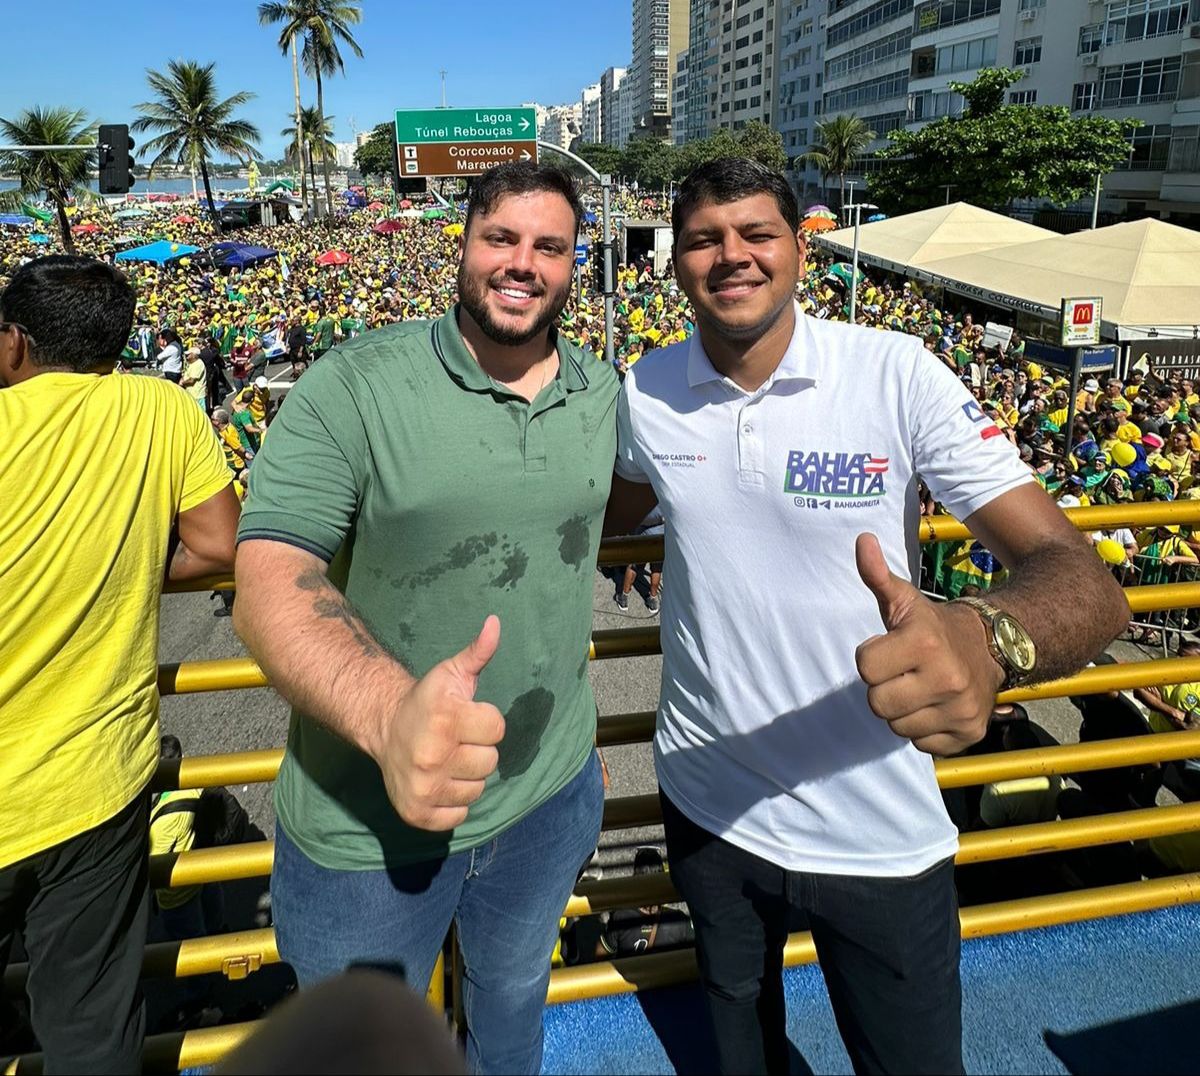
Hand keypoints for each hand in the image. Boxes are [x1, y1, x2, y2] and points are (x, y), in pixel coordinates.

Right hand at [372, 616, 505, 830]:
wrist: (384, 726)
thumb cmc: (427, 700)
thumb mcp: (452, 673)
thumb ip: (478, 652)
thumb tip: (495, 623)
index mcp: (446, 719)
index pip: (498, 729)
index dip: (486, 721)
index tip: (466, 717)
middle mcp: (432, 755)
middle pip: (490, 762)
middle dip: (478, 749)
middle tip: (455, 740)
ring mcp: (423, 788)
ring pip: (477, 789)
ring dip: (467, 776)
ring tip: (447, 760)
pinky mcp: (417, 813)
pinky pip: (460, 815)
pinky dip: (454, 802)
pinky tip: (440, 782)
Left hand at [854, 534, 1003, 756]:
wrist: (993, 648)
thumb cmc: (933, 627)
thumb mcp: (905, 600)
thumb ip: (878, 576)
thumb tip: (862, 541)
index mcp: (924, 643)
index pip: (864, 668)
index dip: (871, 658)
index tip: (888, 648)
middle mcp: (946, 679)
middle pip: (877, 704)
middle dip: (883, 688)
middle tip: (902, 673)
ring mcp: (960, 710)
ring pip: (896, 727)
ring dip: (901, 710)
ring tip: (918, 689)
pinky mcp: (968, 735)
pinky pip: (921, 744)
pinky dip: (923, 729)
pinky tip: (934, 707)